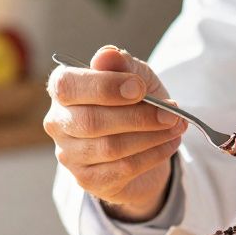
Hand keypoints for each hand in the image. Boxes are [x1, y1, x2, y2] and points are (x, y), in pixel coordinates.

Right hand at [44, 46, 186, 220]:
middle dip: (138, 117)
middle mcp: (58, 122)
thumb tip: (107, 55)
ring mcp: (69, 154)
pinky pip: (123, 169)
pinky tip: (170, 143)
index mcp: (63, 89)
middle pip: (91, 122)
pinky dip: (153, 155)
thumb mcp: (136, 77)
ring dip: (151, 136)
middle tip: (171, 112)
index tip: (139, 88)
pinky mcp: (87, 179)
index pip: (68, 86)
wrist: (142, 142)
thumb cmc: (133, 102)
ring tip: (177, 126)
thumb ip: (123, 65)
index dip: (104, 87)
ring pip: (110, 148)